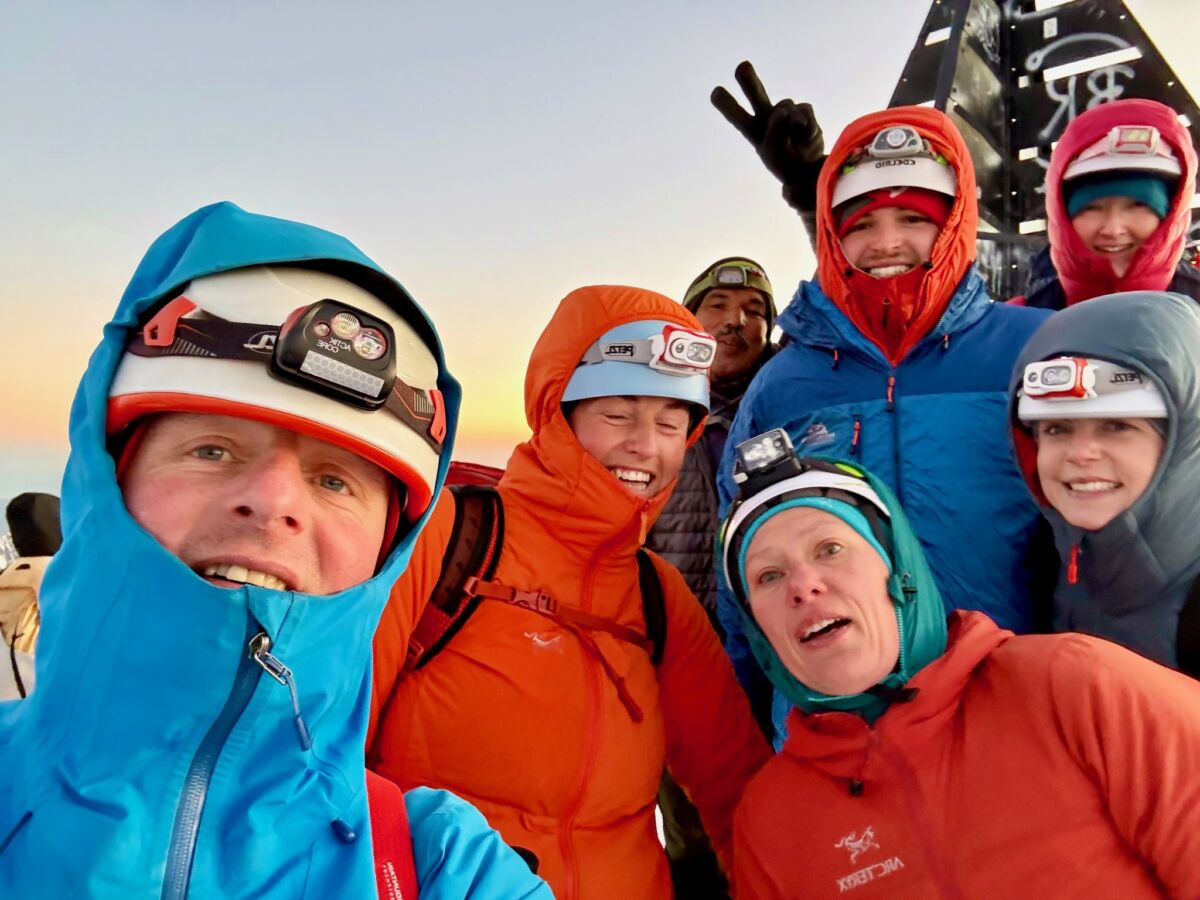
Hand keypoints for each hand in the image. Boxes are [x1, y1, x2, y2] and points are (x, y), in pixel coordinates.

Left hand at [711, 61, 825, 212]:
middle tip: (742, 66)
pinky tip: (808, 136)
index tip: (715, 93)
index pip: (736, 115)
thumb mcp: (776, 152)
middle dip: (749, 80)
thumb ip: (777, 130)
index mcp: (752, 130)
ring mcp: (785, 112)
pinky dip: (808, 125)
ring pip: (786, 104)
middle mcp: (766, 116)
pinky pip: (805, 110)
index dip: (726, 104)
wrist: (808, 166)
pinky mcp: (802, 110)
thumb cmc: (786, 162)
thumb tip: (785, 109)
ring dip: (793, 120)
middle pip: (755, 93)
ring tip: (796, 141)